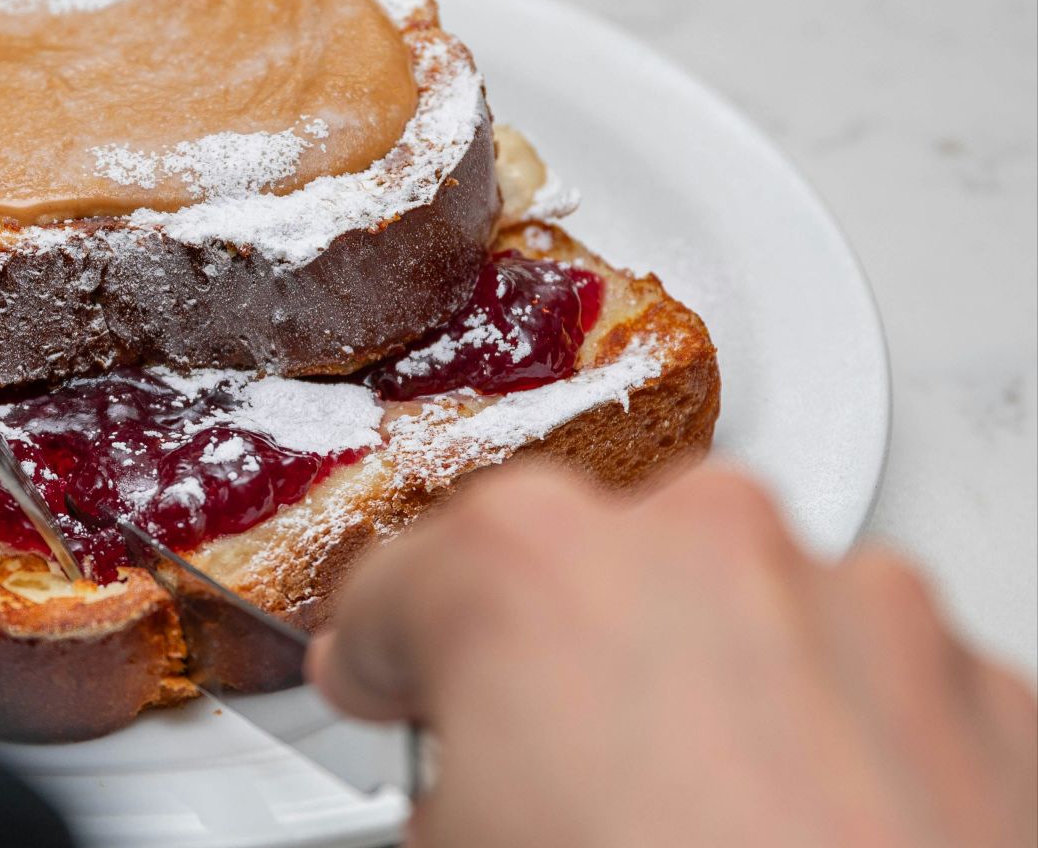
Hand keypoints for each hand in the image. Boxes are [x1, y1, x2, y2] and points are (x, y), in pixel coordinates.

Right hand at [307, 463, 1037, 847]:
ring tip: (694, 830)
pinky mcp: (974, 686)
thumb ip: (435, 783)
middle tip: (548, 790)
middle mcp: (697, 540)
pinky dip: (832, 742)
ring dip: (704, 692)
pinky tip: (802, 838)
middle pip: (580, 575)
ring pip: (735, 610)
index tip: (392, 695)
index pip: (397, 589)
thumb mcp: (456, 847)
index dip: (384, 663)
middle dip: (556, 668)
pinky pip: (863, 680)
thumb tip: (463, 796)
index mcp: (525, 568)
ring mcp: (855, 602)